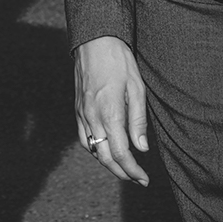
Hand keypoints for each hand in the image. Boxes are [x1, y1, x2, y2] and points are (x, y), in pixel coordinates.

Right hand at [75, 35, 149, 185]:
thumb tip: (142, 148)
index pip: (121, 153)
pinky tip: (105, 149)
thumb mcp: (137, 88)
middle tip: (137, 179)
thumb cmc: (119, 61)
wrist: (94, 42)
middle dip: (122, 172)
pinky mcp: (78, 109)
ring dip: (108, 163)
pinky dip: (95, 149)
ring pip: (93, 150)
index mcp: (110, 113)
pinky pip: (83, 137)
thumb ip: (138, 120)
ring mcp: (82, 114)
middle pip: (106, 157)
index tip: (144, 179)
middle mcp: (93, 117)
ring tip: (123, 168)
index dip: (133, 170)